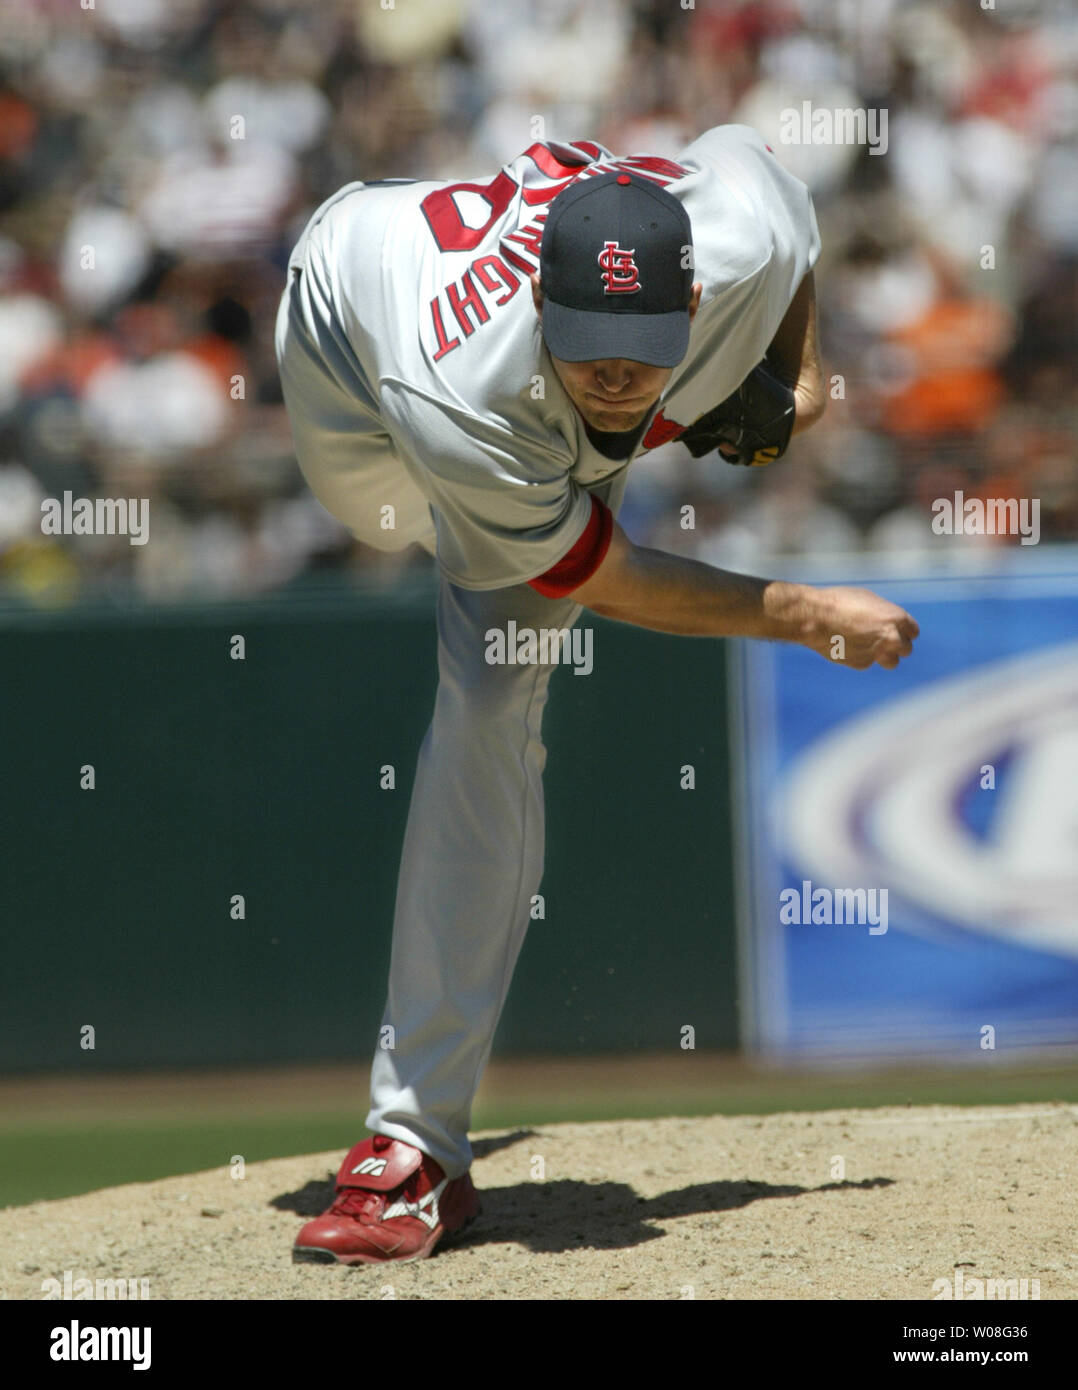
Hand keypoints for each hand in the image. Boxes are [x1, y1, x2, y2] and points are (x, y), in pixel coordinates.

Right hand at [802, 586, 918, 670]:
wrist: (816, 618)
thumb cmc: (839, 602)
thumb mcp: (867, 600)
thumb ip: (882, 613)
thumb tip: (885, 621)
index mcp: (897, 618)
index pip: (913, 631)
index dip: (904, 631)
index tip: (898, 631)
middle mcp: (891, 638)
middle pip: (906, 649)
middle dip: (897, 645)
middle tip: (884, 640)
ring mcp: (877, 653)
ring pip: (892, 662)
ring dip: (885, 657)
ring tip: (871, 648)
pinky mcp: (861, 664)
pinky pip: (866, 662)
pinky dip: (860, 656)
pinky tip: (846, 645)